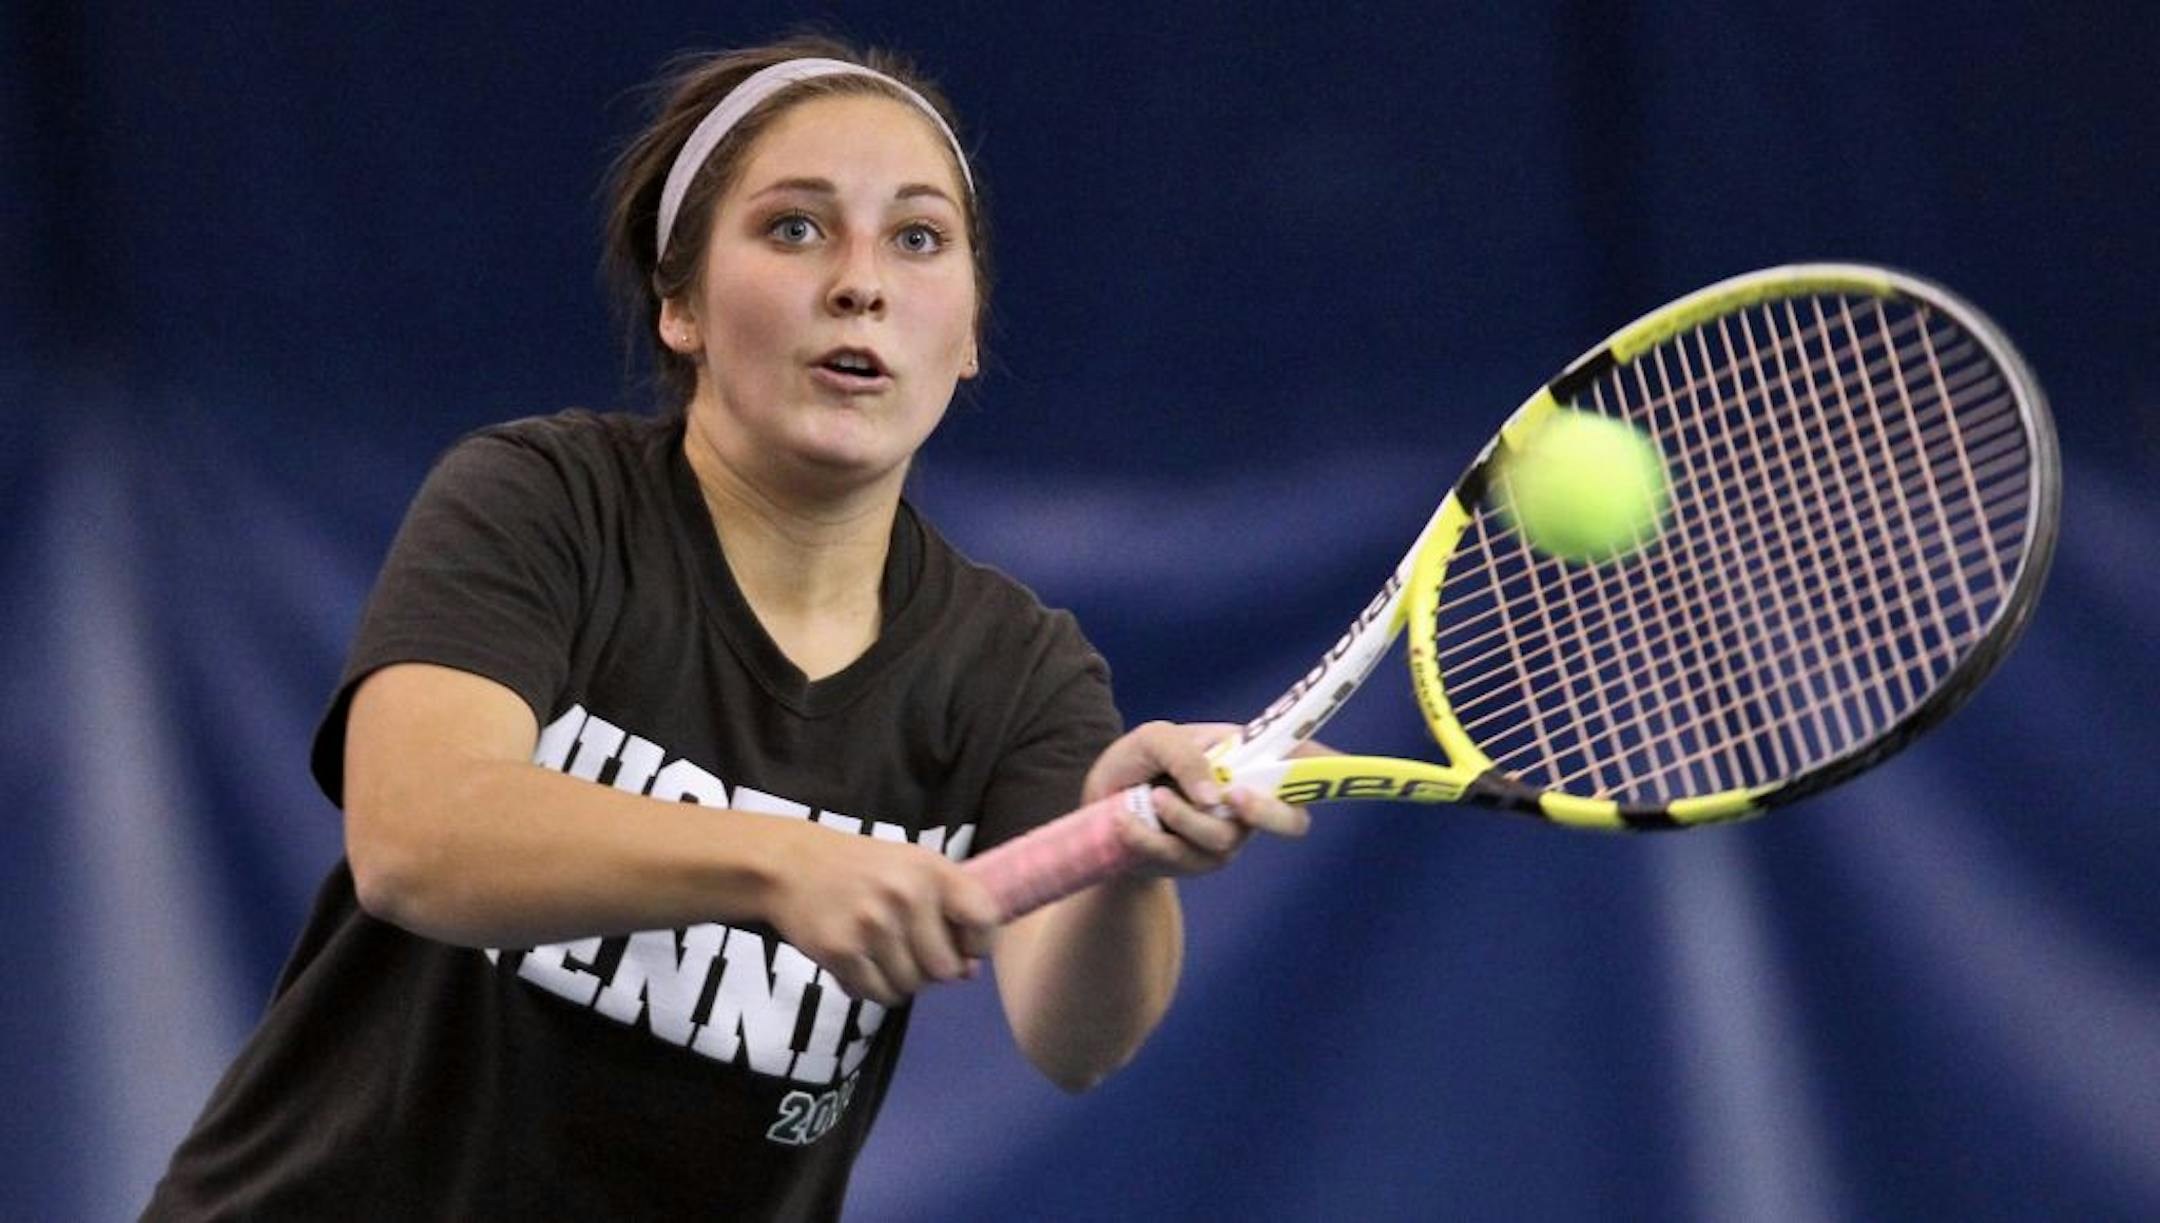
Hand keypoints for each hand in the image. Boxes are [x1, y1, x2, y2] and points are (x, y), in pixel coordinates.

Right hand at [762, 823, 1000, 1005]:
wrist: (791, 866)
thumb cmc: (862, 869)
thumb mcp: (912, 868)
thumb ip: (948, 911)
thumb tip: (970, 972)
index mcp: (931, 870)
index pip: (984, 920)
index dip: (979, 944)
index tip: (964, 947)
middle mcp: (906, 896)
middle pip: (946, 969)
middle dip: (933, 970)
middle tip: (912, 953)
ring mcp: (872, 926)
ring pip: (912, 987)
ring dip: (902, 981)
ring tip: (884, 956)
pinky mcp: (841, 952)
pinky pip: (879, 995)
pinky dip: (875, 989)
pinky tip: (863, 965)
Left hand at [1082, 722, 1314, 879]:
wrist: (1099, 807)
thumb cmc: (1137, 763)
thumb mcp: (1153, 739)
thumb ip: (1186, 754)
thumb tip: (1217, 797)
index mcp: (1246, 756)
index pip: (1300, 760)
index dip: (1331, 765)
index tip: (1353, 767)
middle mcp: (1248, 798)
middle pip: (1293, 820)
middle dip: (1267, 813)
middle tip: (1232, 797)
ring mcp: (1229, 835)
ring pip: (1226, 840)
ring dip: (1183, 818)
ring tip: (1152, 798)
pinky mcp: (1200, 863)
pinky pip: (1186, 859)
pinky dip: (1152, 838)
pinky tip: (1128, 823)